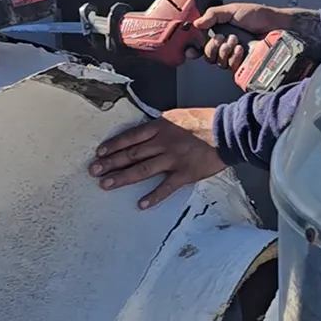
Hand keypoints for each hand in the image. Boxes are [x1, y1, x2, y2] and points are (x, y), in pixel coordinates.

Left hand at [89, 108, 224, 208]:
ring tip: (106, 185)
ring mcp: (172, 159)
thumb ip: (162, 125)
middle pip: (131, 154)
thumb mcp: (178, 116)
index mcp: (160, 127)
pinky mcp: (184, 173)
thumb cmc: (205, 121)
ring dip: (122, 178)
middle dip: (110, 163)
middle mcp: (162, 143)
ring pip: (142, 170)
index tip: (100, 153)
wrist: (226, 131)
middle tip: (94, 171)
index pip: (131, 137)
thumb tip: (148, 132)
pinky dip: (153, 196)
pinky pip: (166, 187)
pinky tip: (141, 204)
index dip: (114, 145)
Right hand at [194, 2, 299, 71]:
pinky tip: (240, 49)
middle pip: (208, 56)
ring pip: (219, 63)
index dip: (194, 49)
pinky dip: (233, 58)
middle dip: (212, 47)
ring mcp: (236, 57)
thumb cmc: (258, 16)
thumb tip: (196, 23)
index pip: (202, 44)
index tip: (192, 49)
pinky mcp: (245, 65)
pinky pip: (231, 68)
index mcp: (220, 32)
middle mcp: (226, 46)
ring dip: (224, 51)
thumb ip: (213, 15)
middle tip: (221, 37)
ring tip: (235, 40)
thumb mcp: (232, 10)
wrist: (277, 25)